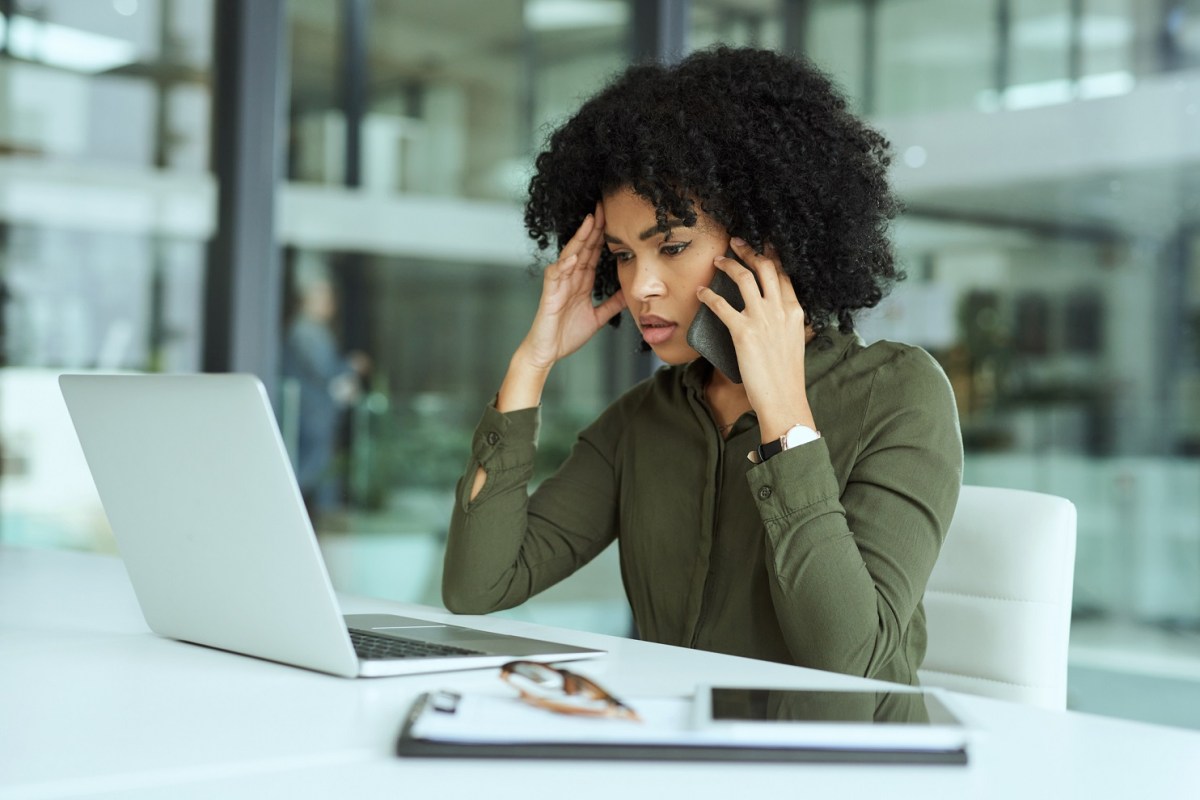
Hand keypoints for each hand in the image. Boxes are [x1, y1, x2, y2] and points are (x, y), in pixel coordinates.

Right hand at [515, 201, 626, 371]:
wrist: (548, 352)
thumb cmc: (566, 335)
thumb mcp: (597, 317)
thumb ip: (611, 304)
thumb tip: (628, 294)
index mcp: (581, 282)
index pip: (593, 253)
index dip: (602, 236)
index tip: (614, 218)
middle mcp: (570, 278)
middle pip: (583, 247)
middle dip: (593, 227)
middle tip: (603, 206)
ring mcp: (559, 284)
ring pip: (570, 255)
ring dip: (579, 239)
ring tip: (589, 222)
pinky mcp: (549, 294)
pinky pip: (556, 275)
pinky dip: (564, 265)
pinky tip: (574, 256)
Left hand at [696, 238, 815, 441]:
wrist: (784, 399)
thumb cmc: (786, 377)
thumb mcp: (793, 342)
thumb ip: (785, 323)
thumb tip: (772, 316)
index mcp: (795, 311)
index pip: (783, 274)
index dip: (770, 256)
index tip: (761, 247)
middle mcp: (780, 310)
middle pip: (765, 267)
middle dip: (749, 250)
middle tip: (736, 242)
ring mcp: (762, 319)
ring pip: (744, 278)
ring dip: (728, 264)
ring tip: (717, 261)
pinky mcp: (743, 332)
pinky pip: (721, 305)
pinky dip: (709, 295)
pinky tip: (701, 292)